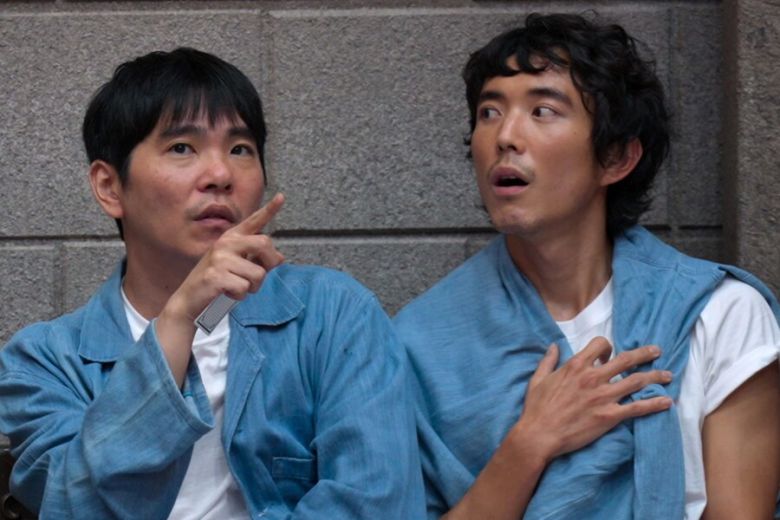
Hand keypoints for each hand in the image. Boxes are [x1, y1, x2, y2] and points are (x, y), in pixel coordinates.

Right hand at [155, 193, 284, 385]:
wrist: (189, 301)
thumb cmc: (217, 283)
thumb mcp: (237, 267)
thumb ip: (256, 259)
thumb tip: (280, 258)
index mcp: (231, 238)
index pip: (254, 222)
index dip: (269, 209)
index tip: (282, 197)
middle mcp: (225, 243)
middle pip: (264, 244)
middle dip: (269, 264)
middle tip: (258, 278)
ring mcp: (219, 258)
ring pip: (258, 273)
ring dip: (252, 287)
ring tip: (237, 287)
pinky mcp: (215, 276)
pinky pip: (244, 288)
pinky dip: (240, 296)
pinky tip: (227, 293)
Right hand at [512, 337, 672, 461]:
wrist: (539, 434)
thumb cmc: (536, 408)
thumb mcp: (538, 379)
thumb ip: (548, 360)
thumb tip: (554, 346)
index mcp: (576, 365)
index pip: (601, 344)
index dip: (607, 348)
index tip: (609, 356)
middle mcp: (593, 377)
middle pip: (626, 359)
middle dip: (644, 354)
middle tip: (656, 351)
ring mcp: (603, 396)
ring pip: (636, 381)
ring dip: (655, 376)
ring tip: (668, 375)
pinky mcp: (609, 416)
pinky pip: (637, 408)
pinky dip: (654, 404)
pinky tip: (667, 402)